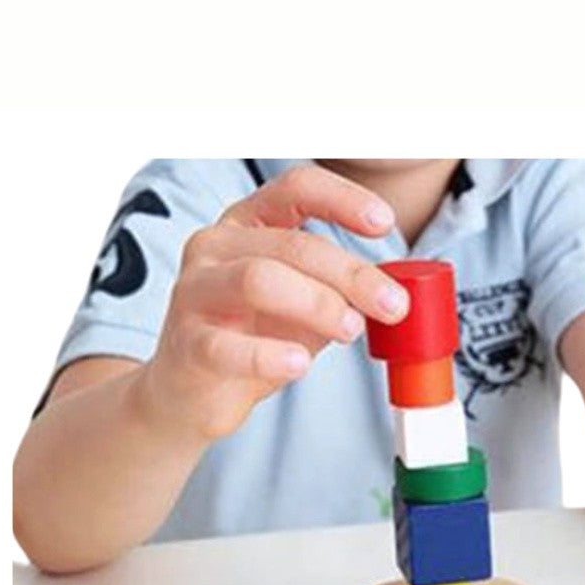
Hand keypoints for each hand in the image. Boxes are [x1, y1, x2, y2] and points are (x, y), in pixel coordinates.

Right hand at [143, 165, 409, 439]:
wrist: (188, 394)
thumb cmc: (249, 338)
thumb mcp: (303, 307)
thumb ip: (341, 293)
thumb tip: (397, 293)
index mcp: (246, 224)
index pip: (295, 189)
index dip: (342, 199)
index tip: (384, 223)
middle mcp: (214, 247)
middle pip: (293, 244)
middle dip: (351, 274)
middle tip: (392, 305)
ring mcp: (195, 293)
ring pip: (260, 280)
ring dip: (317, 303)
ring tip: (351, 329)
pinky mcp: (187, 344)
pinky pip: (229, 345)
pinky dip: (271, 354)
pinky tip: (299, 364)